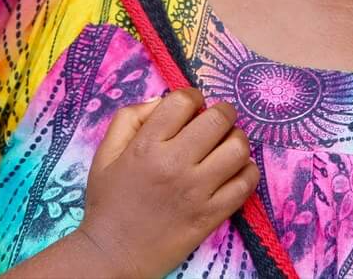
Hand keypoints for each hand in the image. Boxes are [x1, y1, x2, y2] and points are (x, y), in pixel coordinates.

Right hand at [72, 89, 258, 278]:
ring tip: (226, 145)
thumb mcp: (106, 154)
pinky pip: (246, 184)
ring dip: (236, 140)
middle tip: (216, 121)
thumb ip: (129, 118)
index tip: (191, 107)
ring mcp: (197, 191)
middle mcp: (175, 164)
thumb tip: (162, 101)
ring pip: (238, 148)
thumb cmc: (108, 202)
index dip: (191, 97)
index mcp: (147, 146)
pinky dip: (247, 171)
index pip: (183, 101)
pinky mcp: (212, 215)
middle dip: (221, 112)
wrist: (113, 255)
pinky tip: (234, 171)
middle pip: (218, 119)